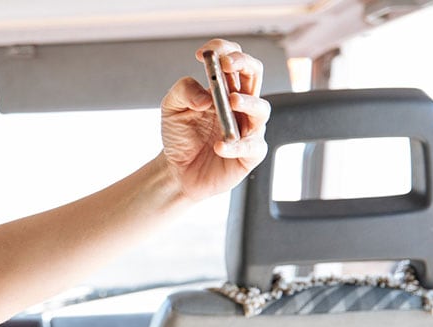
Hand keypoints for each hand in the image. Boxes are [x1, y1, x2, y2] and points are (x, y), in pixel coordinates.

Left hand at [159, 38, 271, 202]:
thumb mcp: (171, 109)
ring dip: (247, 102)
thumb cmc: (180, 137)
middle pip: (254, 73)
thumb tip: (205, 95)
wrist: (177, 171)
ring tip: (230, 102)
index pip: (231, 58)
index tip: (203, 53)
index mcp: (223, 87)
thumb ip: (182, 92)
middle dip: (242, 63)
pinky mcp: (250, 153)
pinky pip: (251, 146)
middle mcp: (240, 103)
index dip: (222, 50)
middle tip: (226, 64)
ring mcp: (248, 127)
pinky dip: (236, 145)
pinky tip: (219, 146)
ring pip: (262, 108)